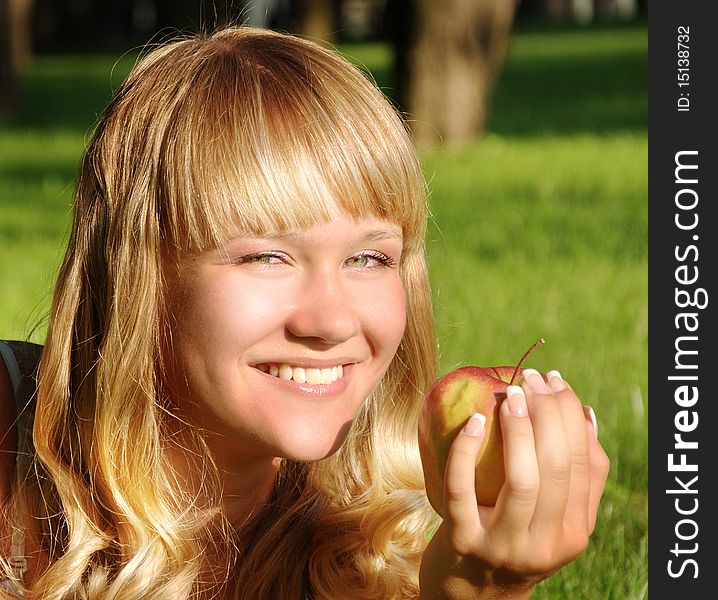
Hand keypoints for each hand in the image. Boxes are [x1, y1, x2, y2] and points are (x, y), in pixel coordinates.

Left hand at [419, 370, 609, 599]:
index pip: (583, 463)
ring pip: (522, 481)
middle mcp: (546, 543)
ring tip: (511, 395)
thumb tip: (586, 415)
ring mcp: (505, 545)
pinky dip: (467, 452)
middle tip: (530, 380)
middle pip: (557, 468)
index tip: (554, 381)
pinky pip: (462, 490)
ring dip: (517, 430)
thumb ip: (577, 477)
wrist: (471, 592)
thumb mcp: (555, 517)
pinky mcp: (464, 541)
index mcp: (575, 531)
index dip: (571, 414)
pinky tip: (472, 422)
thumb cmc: (515, 539)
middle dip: (548, 414)